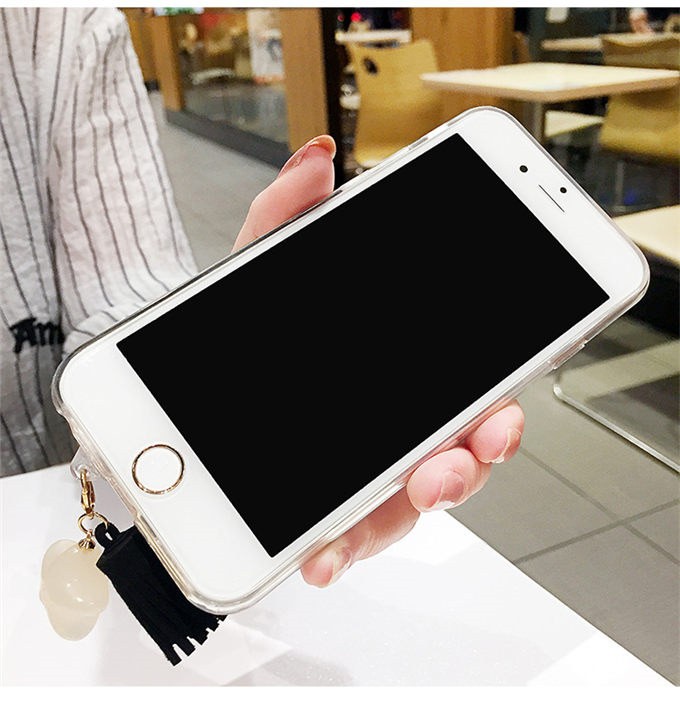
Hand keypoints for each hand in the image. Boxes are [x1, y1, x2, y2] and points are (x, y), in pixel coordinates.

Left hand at [233, 135, 524, 586]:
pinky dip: (340, 548)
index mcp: (398, 372)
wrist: (179, 388)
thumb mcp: (259, 275)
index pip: (465, 393)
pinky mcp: (318, 513)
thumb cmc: (240, 333)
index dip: (493, 409)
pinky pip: (343, 538)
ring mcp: (357, 476)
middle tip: (472, 446)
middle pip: (455, 454)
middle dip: (474, 457)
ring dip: (423, 503)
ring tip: (419, 489)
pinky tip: (321, 555)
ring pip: (410, 503)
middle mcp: (391, 428)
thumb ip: (286, 219)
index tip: (499, 411)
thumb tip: (318, 158)